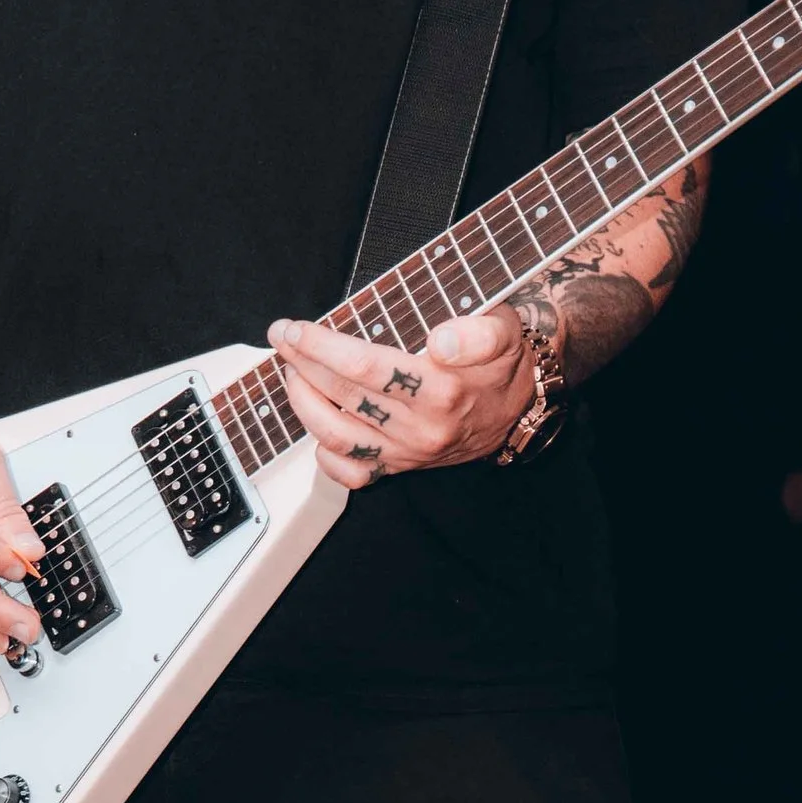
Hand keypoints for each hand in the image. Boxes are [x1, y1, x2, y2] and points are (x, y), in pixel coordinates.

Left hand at [269, 304, 533, 489]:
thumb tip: (441, 341)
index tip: (295, 328)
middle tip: (282, 337)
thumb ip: (478, 334)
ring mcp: (410, 453)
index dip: (322, 347)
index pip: (367, 368)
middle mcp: (423, 428)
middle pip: (345, 397)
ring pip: (339, 438)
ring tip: (291, 373)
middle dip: (303, 364)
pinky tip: (315, 422)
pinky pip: (354, 474)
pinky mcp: (403, 468)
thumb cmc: (502, 361)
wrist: (519, 407)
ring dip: (304, 404)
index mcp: (443, 390)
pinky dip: (325, 453)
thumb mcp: (503, 332)